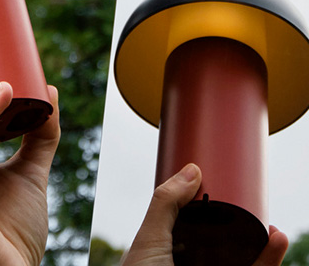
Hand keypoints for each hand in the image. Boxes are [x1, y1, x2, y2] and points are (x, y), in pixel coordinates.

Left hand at [122, 164, 287, 265]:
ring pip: (243, 265)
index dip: (213, 215)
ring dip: (265, 250)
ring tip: (274, 230)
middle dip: (245, 231)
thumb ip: (166, 204)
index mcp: (173, 256)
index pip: (196, 233)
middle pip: (225, 249)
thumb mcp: (149, 240)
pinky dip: (267, 261)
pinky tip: (276, 242)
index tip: (226, 190)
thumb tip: (192, 169)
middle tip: (256, 209)